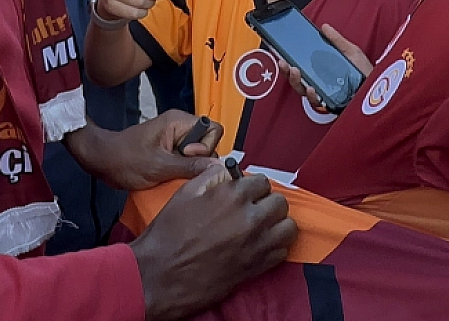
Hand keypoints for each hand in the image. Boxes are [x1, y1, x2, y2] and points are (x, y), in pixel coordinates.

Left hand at [65, 110, 223, 190]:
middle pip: (208, 143)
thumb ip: (190, 167)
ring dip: (190, 168)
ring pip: (199, 155)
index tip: (187, 156)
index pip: (213, 129)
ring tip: (171, 173)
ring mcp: (176, 139)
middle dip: (199, 160)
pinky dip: (183, 171)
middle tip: (178, 168)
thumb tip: (218, 166)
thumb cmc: (125, 159)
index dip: (206, 147)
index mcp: (179, 122)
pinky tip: (169, 176)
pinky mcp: (171, 150)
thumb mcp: (159, 166)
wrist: (103, 161)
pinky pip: (187, 161)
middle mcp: (180, 127)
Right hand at [130, 164, 296, 320]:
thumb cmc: (168, 236)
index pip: (261, 181)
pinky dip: (275, 246)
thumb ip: (211, 177)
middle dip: (266, 203)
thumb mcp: (184, 194)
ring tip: (261, 226)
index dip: (251, 187)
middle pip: (279, 202)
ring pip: (288, 227)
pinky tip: (259, 244)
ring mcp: (256, 244)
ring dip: (276, 224)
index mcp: (231, 196)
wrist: (160, 275)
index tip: (245, 193)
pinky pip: (282, 251)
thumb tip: (227, 171)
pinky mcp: (257, 267)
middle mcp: (249, 218)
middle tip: (253, 209)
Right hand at [277, 24, 372, 113]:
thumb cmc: (365, 72)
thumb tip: (324, 27)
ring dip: (296, 81)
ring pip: (303, 91)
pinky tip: (312, 88)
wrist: (379, 88)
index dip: (289, 62)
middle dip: (288, 72)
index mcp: (322, 72)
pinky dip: (312, 95)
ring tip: (295, 70)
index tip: (281, 53)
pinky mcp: (331, 105)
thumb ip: (337, 40)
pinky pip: (318, 102)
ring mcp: (325, 95)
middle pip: (298, 80)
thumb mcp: (351, 52)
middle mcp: (321, 85)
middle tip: (284, 62)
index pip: (301, 68)